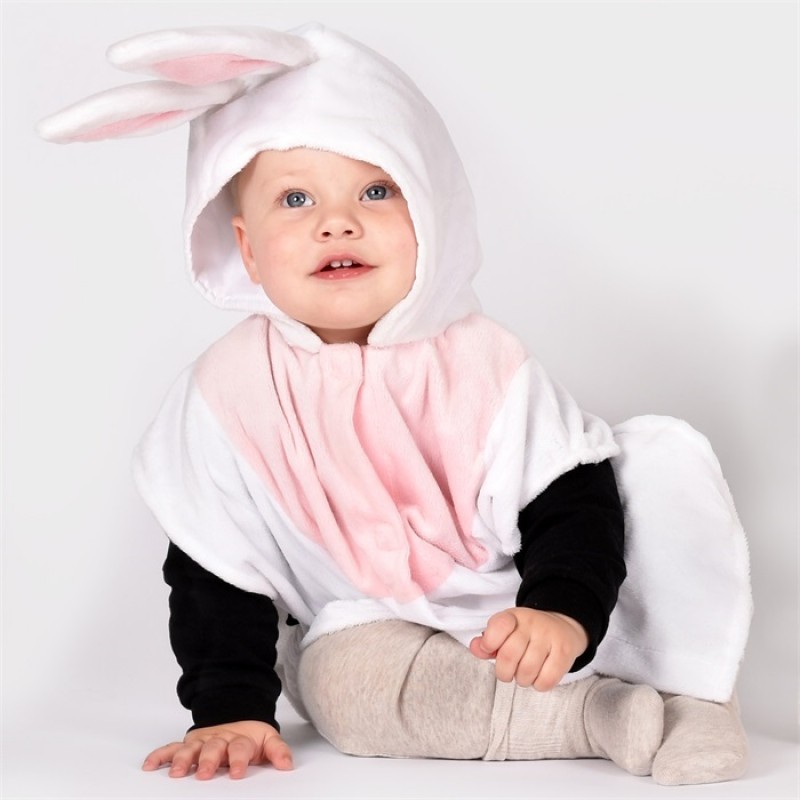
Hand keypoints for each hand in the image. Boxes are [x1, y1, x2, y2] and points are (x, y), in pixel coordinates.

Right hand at [142, 720, 292, 779]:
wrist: (236, 714)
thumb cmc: (250, 736)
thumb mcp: (267, 740)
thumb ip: (278, 751)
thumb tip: (288, 765)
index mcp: (239, 739)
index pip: (239, 748)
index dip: (238, 760)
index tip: (237, 773)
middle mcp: (219, 739)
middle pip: (212, 748)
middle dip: (207, 761)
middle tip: (203, 774)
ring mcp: (202, 740)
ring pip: (190, 748)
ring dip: (182, 759)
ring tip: (175, 773)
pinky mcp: (188, 742)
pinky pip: (172, 748)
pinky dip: (160, 755)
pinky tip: (149, 765)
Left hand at [469, 608, 587, 690]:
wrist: (563, 626)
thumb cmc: (528, 634)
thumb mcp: (505, 631)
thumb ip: (487, 643)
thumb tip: (475, 648)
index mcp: (513, 616)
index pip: (498, 627)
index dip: (489, 644)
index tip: (491, 650)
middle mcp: (532, 623)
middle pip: (508, 656)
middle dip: (504, 672)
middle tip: (508, 672)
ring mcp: (550, 636)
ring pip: (527, 672)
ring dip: (522, 680)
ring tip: (525, 673)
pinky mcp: (565, 652)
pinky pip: (546, 680)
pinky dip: (539, 685)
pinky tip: (540, 676)